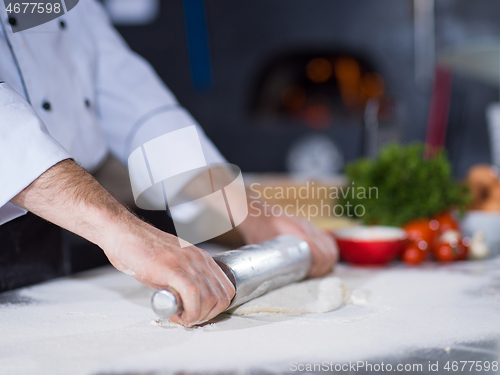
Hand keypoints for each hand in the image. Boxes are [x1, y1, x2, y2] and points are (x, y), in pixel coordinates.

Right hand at [101, 216, 234, 326]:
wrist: (124, 235)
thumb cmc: (144, 251)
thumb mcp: (174, 266)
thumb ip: (187, 282)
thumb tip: (192, 305)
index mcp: (202, 258)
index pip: (226, 289)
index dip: (216, 308)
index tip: (199, 314)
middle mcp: (199, 259)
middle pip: (221, 297)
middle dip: (207, 316)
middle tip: (188, 318)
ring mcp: (187, 262)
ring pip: (209, 298)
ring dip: (197, 316)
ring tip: (180, 317)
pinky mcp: (172, 267)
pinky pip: (193, 293)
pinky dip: (189, 310)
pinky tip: (177, 315)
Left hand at [238, 210, 337, 277]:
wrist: (257, 213)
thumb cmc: (259, 230)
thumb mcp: (265, 247)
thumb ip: (274, 261)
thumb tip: (280, 279)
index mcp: (298, 233)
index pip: (320, 254)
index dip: (318, 268)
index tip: (308, 275)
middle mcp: (307, 228)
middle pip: (329, 252)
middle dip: (324, 267)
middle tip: (312, 275)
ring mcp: (310, 226)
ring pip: (330, 246)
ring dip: (327, 260)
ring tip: (315, 269)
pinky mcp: (309, 226)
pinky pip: (326, 239)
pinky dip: (327, 250)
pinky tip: (319, 259)